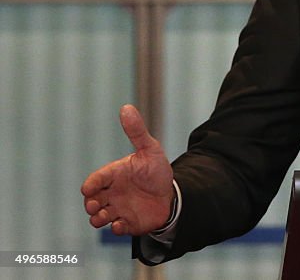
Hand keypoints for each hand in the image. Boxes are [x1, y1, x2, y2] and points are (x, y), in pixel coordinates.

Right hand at [81, 104, 174, 235]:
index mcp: (114, 175)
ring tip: (106, 216)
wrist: (172, 193)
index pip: (95, 180)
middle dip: (90, 204)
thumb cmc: (157, 170)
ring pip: (98, 217)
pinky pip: (115, 229)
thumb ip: (137, 132)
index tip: (89, 189)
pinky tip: (122, 224)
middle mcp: (112, 193)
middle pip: (91, 201)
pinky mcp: (127, 223)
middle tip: (96, 206)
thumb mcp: (150, 149)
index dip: (91, 185)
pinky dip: (115, 228)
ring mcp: (118, 209)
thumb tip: (126, 107)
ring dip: (98, 218)